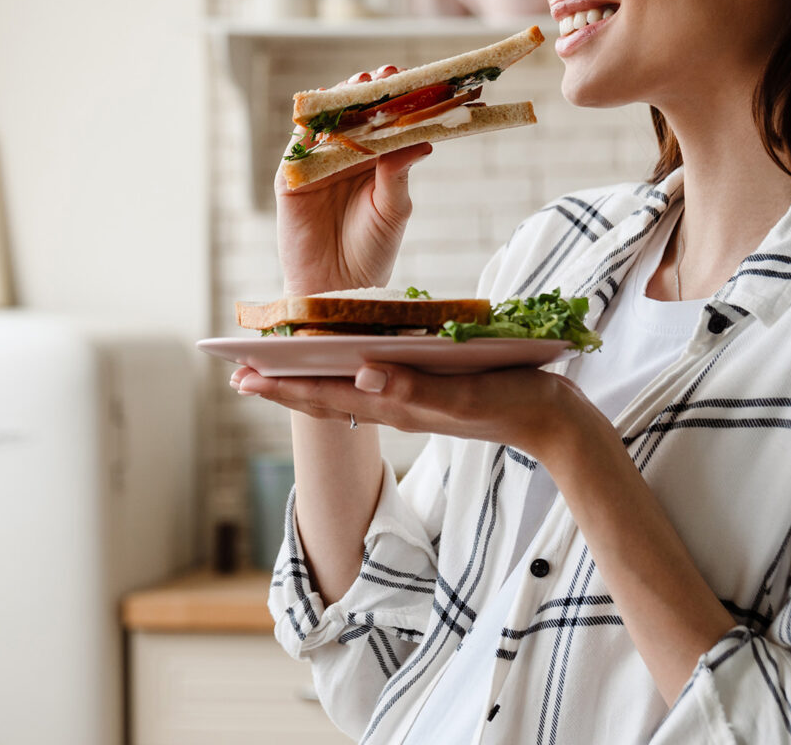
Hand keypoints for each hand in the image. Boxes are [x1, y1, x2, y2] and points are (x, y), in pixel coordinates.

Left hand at [229, 361, 599, 461]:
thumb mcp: (461, 395)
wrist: (554, 422)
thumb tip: (358, 373)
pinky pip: (371, 389)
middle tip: (237, 375)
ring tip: (272, 372)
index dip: (281, 388)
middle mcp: (395, 407)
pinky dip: (343, 376)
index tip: (240, 377)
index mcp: (396, 406)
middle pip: (325, 400)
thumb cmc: (511, 402)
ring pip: (344, 395)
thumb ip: (411, 388)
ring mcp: (410, 403)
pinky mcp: (428, 395)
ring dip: (305, 383)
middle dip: (280, 388)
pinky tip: (338, 367)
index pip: (325, 398)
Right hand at [277, 64, 430, 294]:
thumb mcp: (394, 209)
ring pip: (327, 122)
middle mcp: (346, 160)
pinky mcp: (291, 178)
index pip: (385, 123)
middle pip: (355, 115)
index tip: (412, 80)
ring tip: (360, 81)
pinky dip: (308, 124)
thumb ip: (399, 173)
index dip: (396, 101)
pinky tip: (321, 106)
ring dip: (341, 99)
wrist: (337, 288)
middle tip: (385, 75)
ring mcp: (317, 166)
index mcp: (375, 164)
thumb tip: (423, 140)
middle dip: (369, 92)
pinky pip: (298, 145)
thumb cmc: (372, 252)